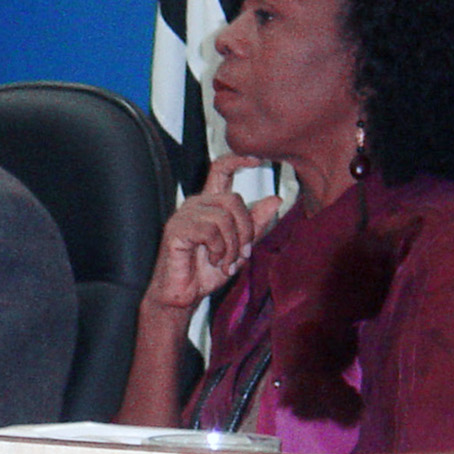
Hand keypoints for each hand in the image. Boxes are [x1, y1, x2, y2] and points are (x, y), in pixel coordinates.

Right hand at [141, 155, 283, 312]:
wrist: (184, 294)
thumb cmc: (206, 270)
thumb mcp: (240, 247)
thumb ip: (256, 224)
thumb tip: (276, 199)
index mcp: (211, 204)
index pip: (221, 170)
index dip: (238, 159)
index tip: (258, 159)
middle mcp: (197, 204)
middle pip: (233, 199)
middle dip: (246, 230)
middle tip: (242, 254)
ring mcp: (184, 215)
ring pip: (224, 217)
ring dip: (232, 246)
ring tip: (225, 262)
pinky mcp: (177, 230)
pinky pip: (210, 231)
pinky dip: (219, 250)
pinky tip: (213, 261)